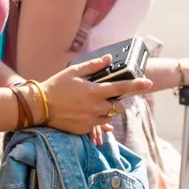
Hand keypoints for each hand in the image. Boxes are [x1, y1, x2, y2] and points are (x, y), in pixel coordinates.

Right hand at [37, 56, 154, 134]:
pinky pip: (98, 127)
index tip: (149, 83)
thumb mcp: (74, 71)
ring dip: (107, 112)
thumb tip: (108, 59)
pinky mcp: (84, 129)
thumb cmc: (56, 85)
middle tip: (106, 97)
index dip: (137, 85)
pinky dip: (96, 121)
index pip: (121, 88)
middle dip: (116, 103)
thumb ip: (94, 65)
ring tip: (92, 105)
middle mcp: (95, 107)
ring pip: (109, 118)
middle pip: (118, 108)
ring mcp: (90, 120)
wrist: (39, 106)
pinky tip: (85, 114)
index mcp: (94, 91)